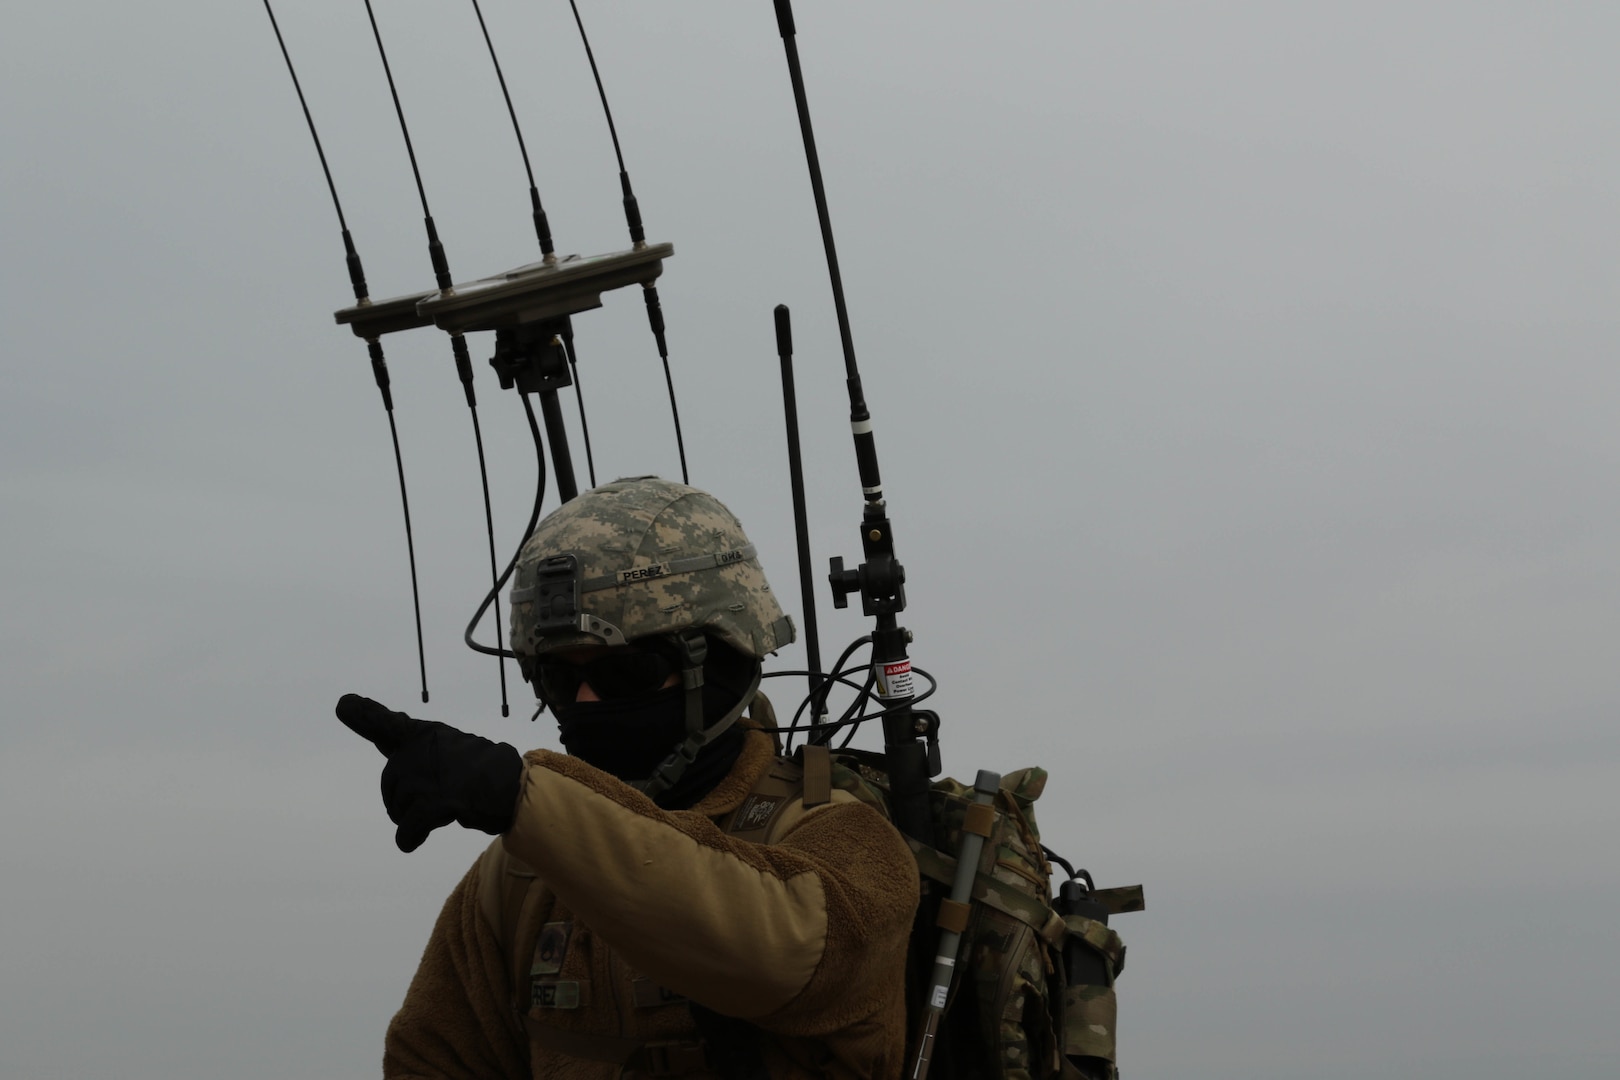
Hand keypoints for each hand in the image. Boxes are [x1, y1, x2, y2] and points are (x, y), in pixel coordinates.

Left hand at [336, 694, 522, 851]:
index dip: (363, 715)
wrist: (515, 788)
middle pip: (390, 784)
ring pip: (398, 810)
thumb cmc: (482, 769)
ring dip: (417, 817)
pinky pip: (407, 830)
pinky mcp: (435, 801)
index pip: (386, 725)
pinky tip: (415, 840)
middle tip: (440, 797)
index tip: (344, 705)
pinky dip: (409, 839)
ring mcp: (425, 775)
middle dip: (405, 799)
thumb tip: (392, 745)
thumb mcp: (446, 747)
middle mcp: (420, 749)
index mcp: (424, 733)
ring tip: (449, 806)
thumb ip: (412, 748)